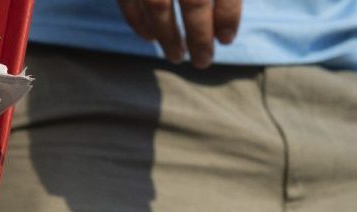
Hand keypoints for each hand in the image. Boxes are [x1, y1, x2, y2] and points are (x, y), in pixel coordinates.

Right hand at [116, 0, 241, 66]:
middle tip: (203, 62)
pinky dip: (138, 23)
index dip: (228, 17)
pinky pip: (128, 1)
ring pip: (158, 6)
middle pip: (194, 2)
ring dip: (169, 37)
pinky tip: (150, 38)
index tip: (226, 39)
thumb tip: (224, 26)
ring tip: (177, 57)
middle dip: (200, 37)